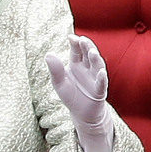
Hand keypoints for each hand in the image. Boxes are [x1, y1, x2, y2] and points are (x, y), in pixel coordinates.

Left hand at [46, 35, 113, 151]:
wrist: (81, 114)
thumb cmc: (70, 95)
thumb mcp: (59, 83)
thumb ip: (55, 70)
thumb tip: (48, 54)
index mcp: (76, 64)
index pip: (77, 51)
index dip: (75, 44)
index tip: (71, 37)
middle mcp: (87, 69)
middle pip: (88, 55)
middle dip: (87, 47)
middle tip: (83, 40)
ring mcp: (95, 79)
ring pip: (97, 66)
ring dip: (95, 59)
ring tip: (92, 52)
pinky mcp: (99, 91)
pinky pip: (101, 84)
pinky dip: (101, 78)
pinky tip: (101, 72)